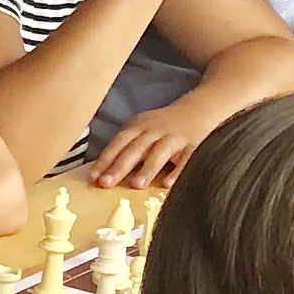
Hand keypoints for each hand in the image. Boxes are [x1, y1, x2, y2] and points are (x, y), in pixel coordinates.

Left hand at [89, 104, 211, 188]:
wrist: (200, 108)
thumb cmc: (164, 127)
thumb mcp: (143, 131)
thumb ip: (127, 149)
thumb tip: (103, 175)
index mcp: (139, 127)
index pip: (118, 142)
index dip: (105, 159)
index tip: (93, 178)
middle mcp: (155, 130)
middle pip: (135, 148)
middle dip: (120, 165)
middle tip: (106, 183)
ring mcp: (175, 137)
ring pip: (160, 152)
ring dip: (147, 168)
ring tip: (136, 185)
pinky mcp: (194, 145)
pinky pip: (187, 158)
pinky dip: (178, 171)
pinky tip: (168, 184)